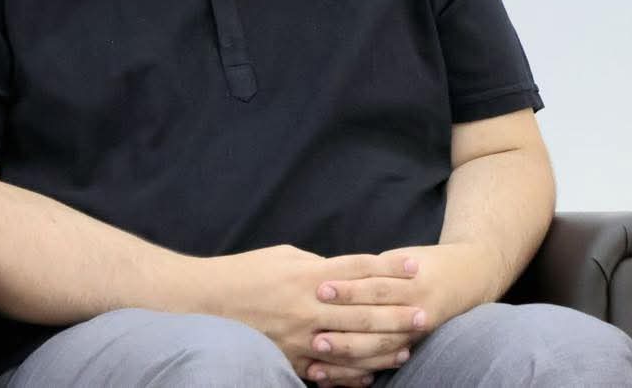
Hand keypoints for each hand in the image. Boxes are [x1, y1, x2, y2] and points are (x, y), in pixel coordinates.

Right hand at [200, 245, 426, 386]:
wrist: (206, 301)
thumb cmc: (245, 273)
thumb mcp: (284, 257)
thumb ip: (317, 265)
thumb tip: (343, 272)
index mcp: (308, 276)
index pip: (358, 270)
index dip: (388, 268)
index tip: (414, 267)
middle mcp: (308, 307)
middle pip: (363, 311)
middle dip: (397, 312)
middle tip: (425, 313)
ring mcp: (300, 337)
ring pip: (351, 345)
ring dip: (383, 346)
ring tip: (408, 345)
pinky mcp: (289, 359)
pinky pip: (327, 371)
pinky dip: (352, 374)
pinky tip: (372, 372)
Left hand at [304, 242, 499, 385]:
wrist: (469, 276)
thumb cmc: (424, 262)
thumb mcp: (399, 257)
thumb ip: (368, 269)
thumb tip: (326, 275)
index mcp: (411, 282)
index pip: (376, 287)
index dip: (349, 288)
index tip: (320, 289)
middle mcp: (415, 310)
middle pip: (375, 322)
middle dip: (345, 332)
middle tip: (316, 338)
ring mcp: (414, 332)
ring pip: (377, 350)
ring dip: (347, 358)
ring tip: (317, 364)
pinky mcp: (411, 346)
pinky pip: (381, 363)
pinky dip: (357, 373)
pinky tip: (332, 379)